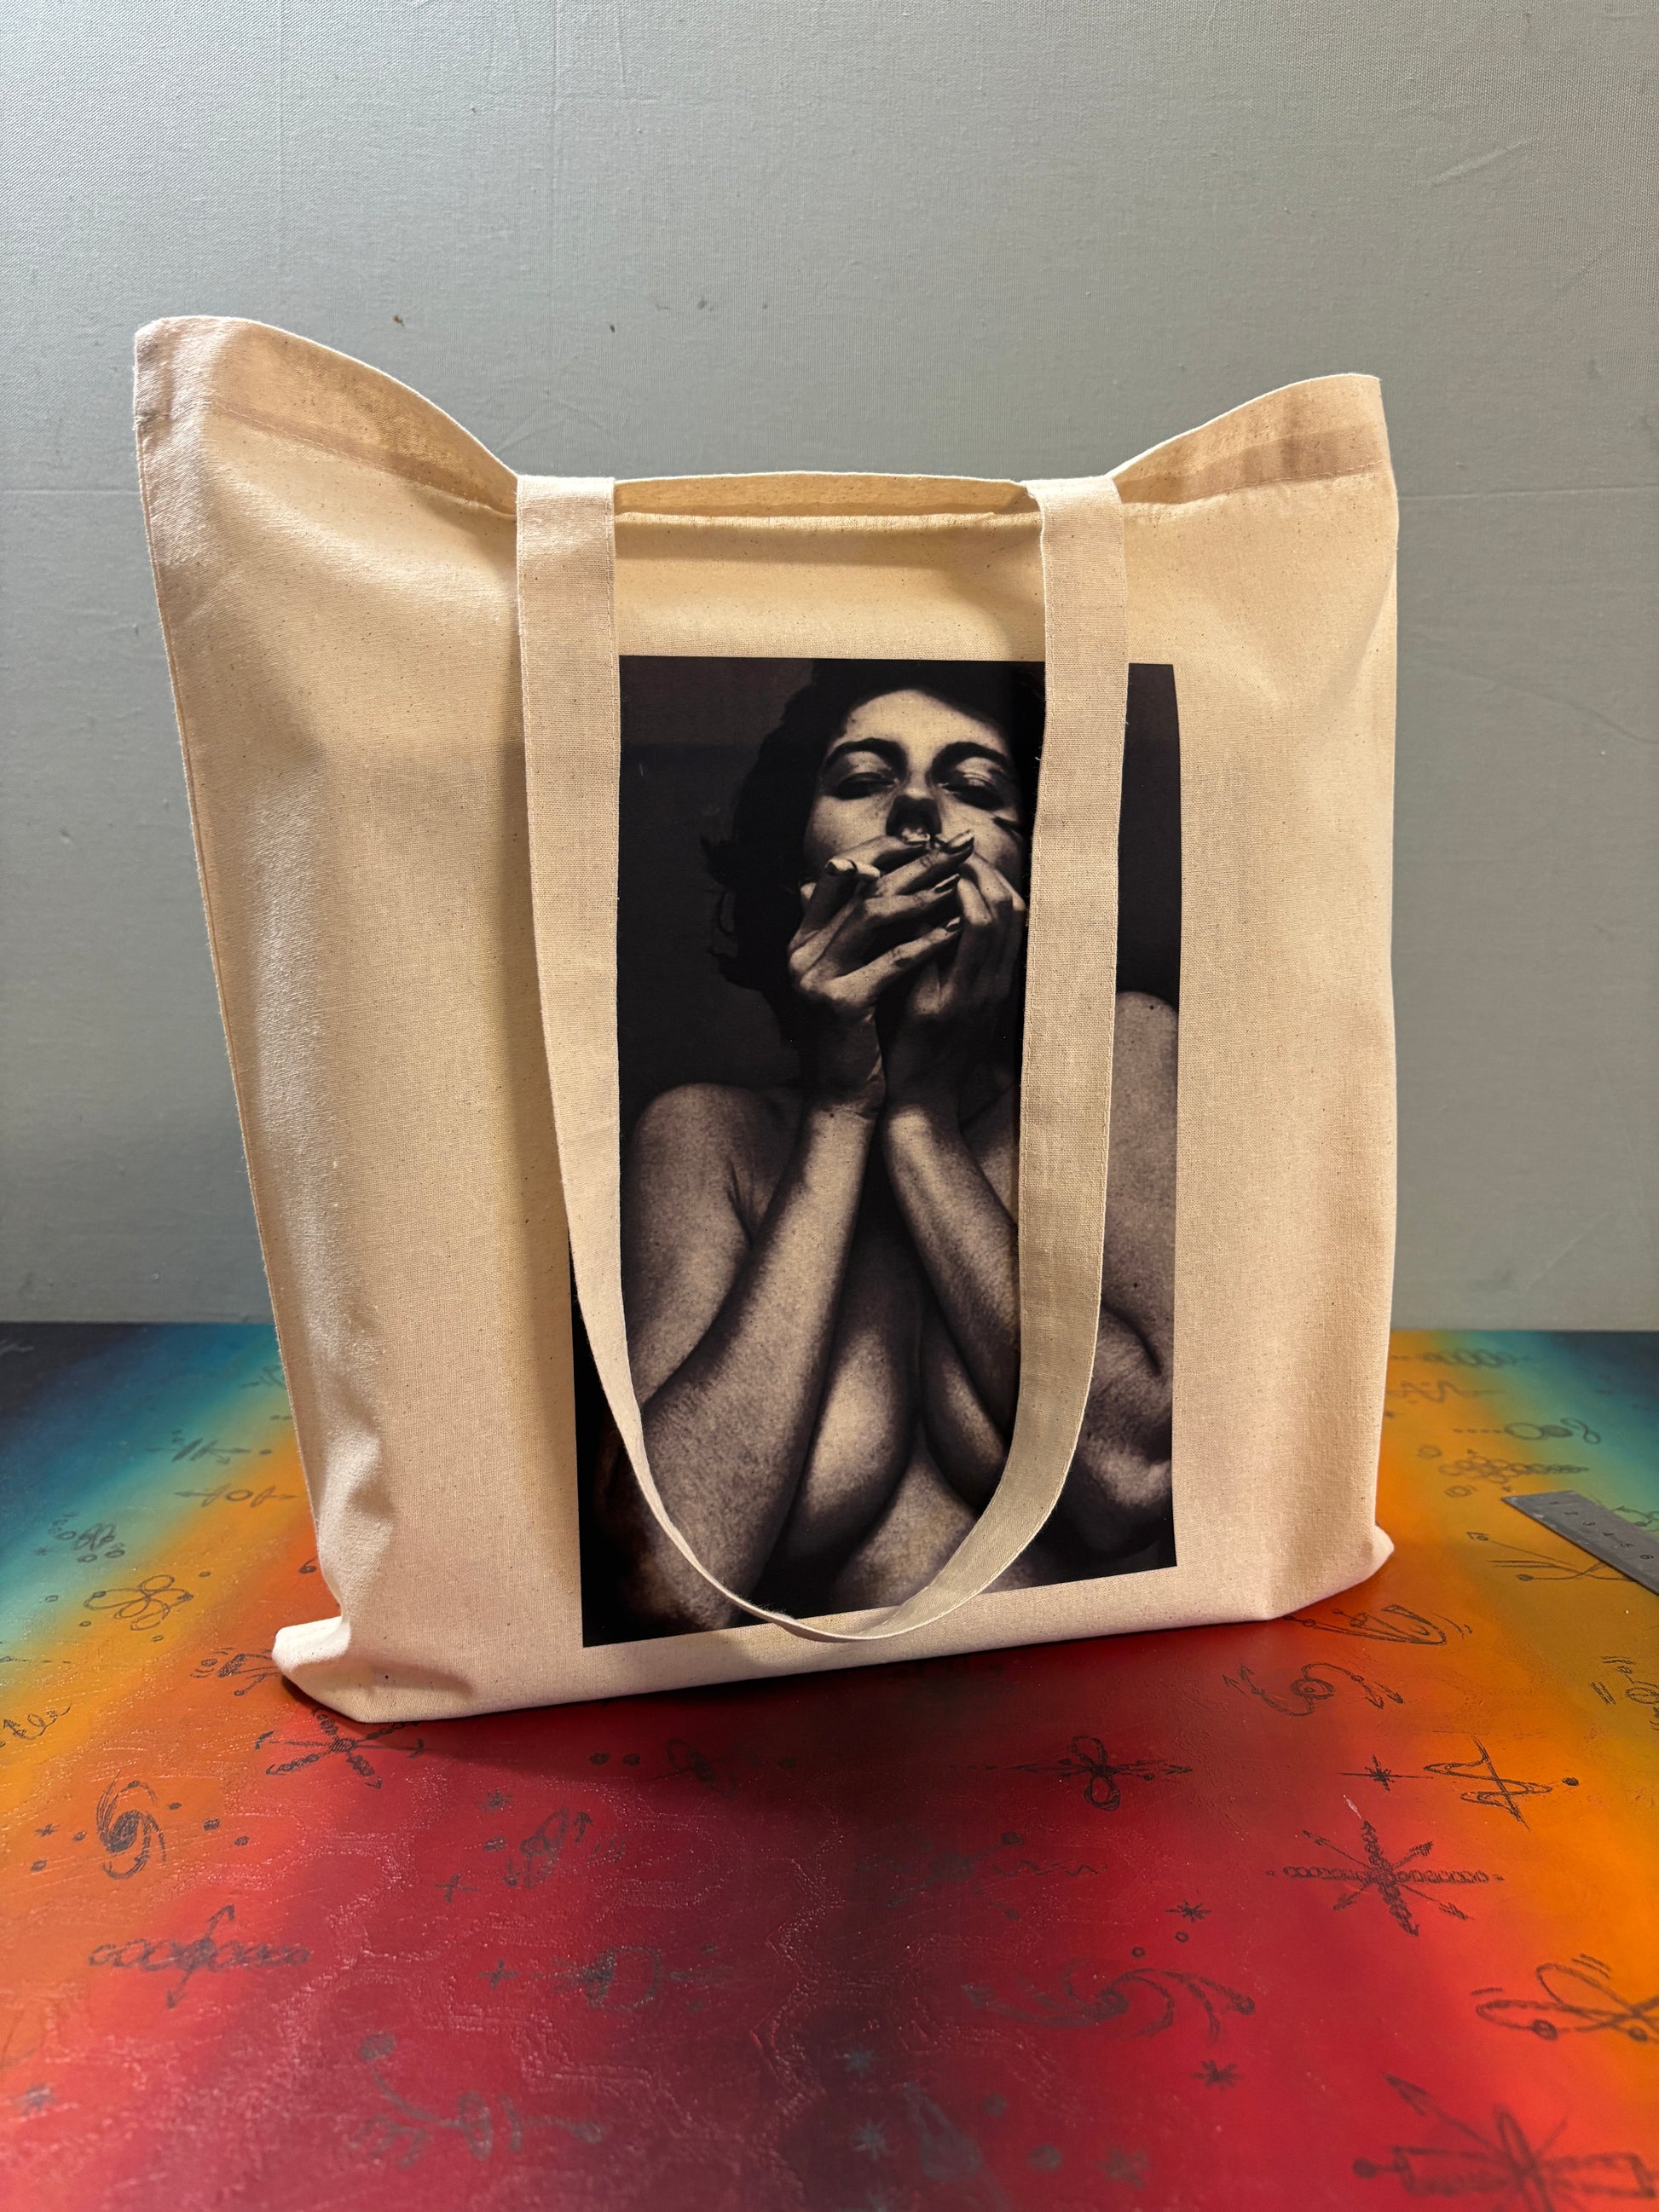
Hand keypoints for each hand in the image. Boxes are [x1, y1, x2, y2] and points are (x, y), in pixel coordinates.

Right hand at [787, 834, 971, 1112]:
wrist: (838, 1099)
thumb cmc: (852, 1037)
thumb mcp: (846, 977)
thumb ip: (852, 932)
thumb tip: (873, 878)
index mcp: (802, 942)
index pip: (839, 875)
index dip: (883, 850)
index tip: (927, 839)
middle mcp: (801, 954)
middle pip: (861, 888)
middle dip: (914, 862)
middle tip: (956, 846)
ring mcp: (816, 979)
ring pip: (872, 916)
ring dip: (921, 894)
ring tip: (958, 881)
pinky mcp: (840, 1005)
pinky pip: (890, 962)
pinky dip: (926, 943)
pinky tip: (955, 931)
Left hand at [882, 850, 1025, 1112]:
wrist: (915, 1103)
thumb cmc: (916, 1050)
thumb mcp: (931, 996)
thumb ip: (933, 957)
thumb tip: (918, 912)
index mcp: (994, 981)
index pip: (1011, 914)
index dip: (992, 877)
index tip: (959, 855)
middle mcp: (996, 983)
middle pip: (1012, 906)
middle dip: (985, 868)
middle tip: (950, 845)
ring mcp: (982, 993)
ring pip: (998, 916)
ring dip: (973, 878)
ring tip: (942, 857)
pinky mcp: (958, 1002)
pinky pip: (968, 941)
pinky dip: (956, 907)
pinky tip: (932, 892)